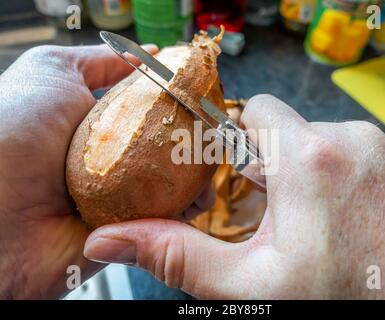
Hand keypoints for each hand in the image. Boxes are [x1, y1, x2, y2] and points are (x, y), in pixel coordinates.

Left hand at [0, 43, 211, 298]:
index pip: (153, 114)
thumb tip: (149, 52)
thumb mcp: (51, 72)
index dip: (181, 107)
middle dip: (196, 145)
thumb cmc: (10, 132)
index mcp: (99, 128)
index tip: (205, 102)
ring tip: (211, 172)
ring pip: (172, 188)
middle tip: (217, 139)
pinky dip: (184, 214)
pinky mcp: (126, 235)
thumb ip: (100, 61)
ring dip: (197, 181)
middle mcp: (113, 163)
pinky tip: (197, 200)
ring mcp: (120, 200)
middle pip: (168, 151)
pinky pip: (164, 224)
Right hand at [84, 94, 384, 298]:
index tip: (234, 174)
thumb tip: (113, 238)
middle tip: (271, 215)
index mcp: (309, 158)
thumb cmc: (351, 303)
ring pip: (327, 145)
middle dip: (272, 168)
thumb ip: (179, 255)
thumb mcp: (253, 287)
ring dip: (310, 177)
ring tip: (313, 226)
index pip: (255, 111)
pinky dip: (345, 180)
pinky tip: (350, 223)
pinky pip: (362, 157)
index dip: (236, 140)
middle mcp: (354, 141)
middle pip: (290, 132)